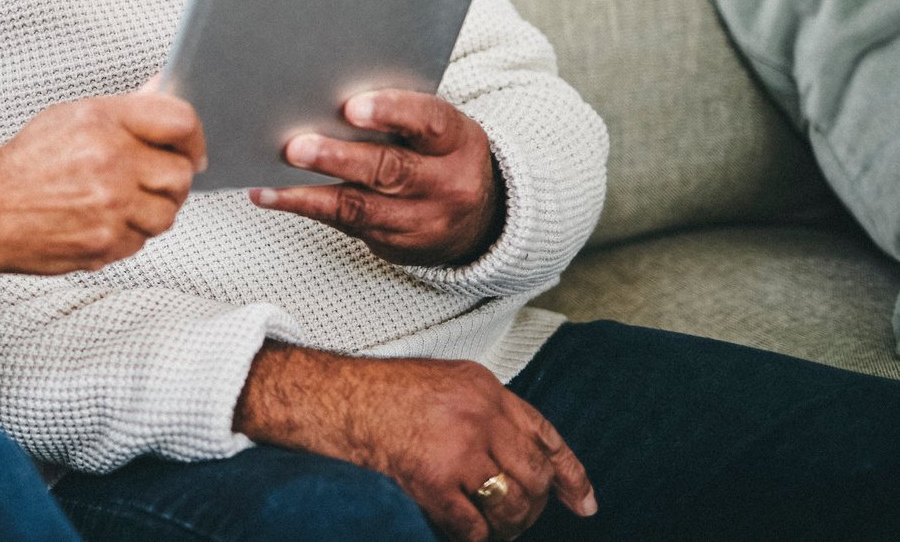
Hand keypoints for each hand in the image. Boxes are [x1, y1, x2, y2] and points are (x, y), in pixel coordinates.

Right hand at [0, 93, 204, 275]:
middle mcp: (111, 163)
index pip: (180, 121)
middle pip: (181, 174)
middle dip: (171, 179)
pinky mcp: (107, 244)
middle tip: (148, 179)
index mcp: (103, 122)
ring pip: (168, 214)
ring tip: (118, 201)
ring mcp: (111, 207)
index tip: (191, 149)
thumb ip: (126, 108)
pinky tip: (101, 220)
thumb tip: (162, 88)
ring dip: (151, 210)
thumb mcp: (72, 117)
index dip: (194, 138)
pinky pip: (142, 241)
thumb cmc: (26, 164)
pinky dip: (128, 234)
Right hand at [235, 344, 597, 540]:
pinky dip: (473, 539)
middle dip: (531, 508)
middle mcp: (478, 413)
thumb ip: (483, 411)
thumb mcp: (442, 383)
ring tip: (491, 532)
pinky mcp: (432, 477)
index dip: (570, 474)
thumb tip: (517, 456)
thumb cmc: (374, 393)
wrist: (328, 397)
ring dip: (505, 528)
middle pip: (534, 475)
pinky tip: (463, 537)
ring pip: (510, 504)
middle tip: (516, 523)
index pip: (545, 434)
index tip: (584, 503)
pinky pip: (473, 525)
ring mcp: (457, 445)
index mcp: (483, 387)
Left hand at [250, 90, 501, 265]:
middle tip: (296, 146)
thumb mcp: (437, 130)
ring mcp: (421, 220)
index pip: (429, 122)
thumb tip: (327, 88)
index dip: (391, 112)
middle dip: (338, 157)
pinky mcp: (395, 244)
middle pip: (390, 170)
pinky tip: (271, 195)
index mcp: (459, 142)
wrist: (478, 220)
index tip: (351, 106)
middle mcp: (446, 184)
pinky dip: (304, 207)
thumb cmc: (440, 155)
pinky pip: (345, 225)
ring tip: (270, 179)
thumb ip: (398, 112)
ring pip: (361, 206)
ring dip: (309, 192)